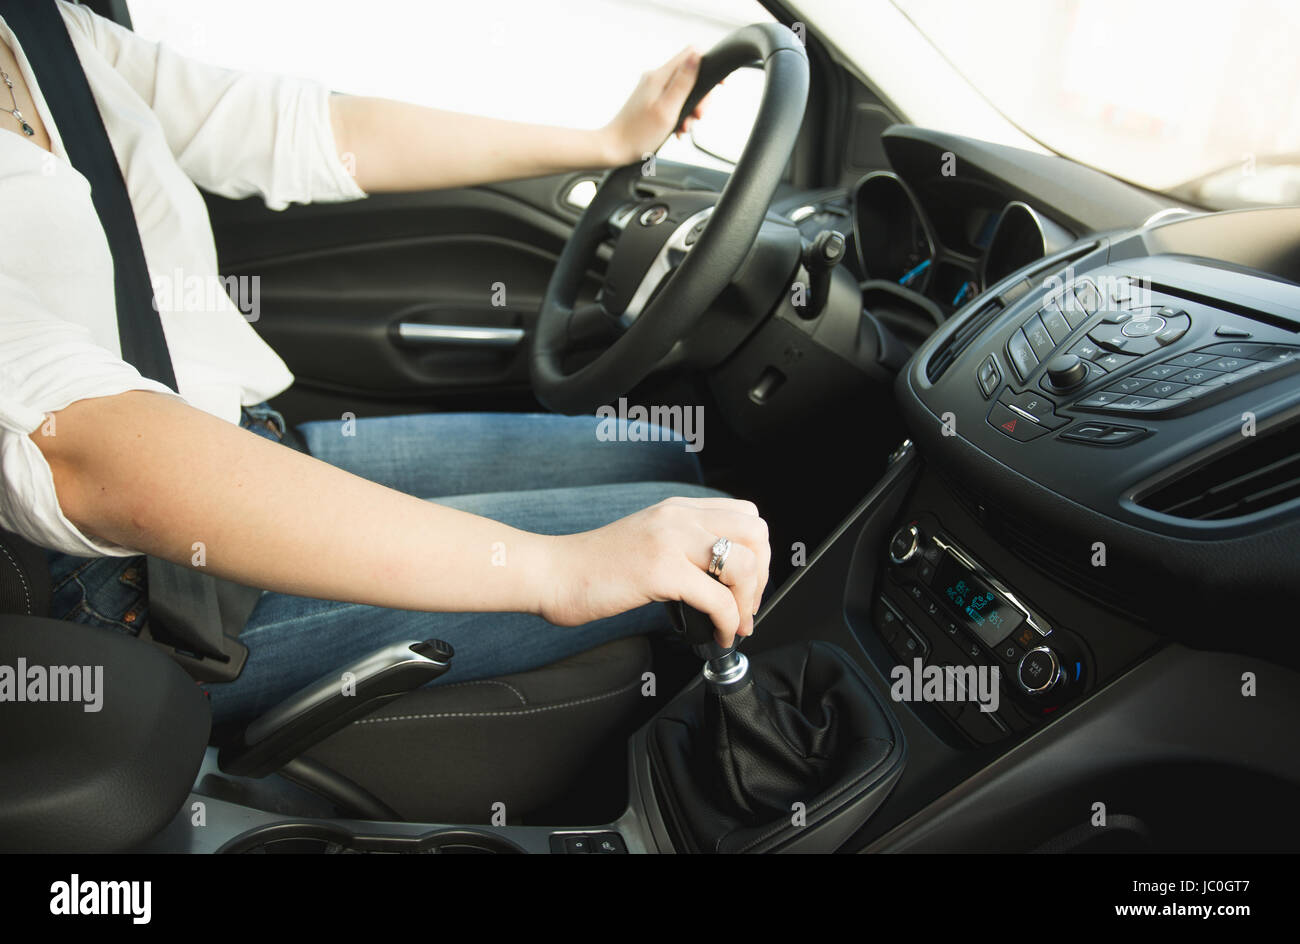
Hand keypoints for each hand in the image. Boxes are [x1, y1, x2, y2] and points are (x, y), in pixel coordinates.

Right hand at [541, 496, 770, 646]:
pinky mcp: (660, 571)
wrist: (554, 573)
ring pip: (744, 564)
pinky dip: (728, 622)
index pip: (746, 516)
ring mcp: (670, 541)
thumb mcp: (648, 540)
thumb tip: (720, 576)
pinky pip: (718, 598)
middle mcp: (678, 517)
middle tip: (746, 605)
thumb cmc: (594, 567)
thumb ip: (682, 545)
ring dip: (748, 601)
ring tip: (735, 623)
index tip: (747, 584)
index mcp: (678, 509)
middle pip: (755, 534)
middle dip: (762, 576)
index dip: (758, 553)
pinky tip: (718, 635)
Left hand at [599, 46, 704, 166]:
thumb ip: (683, 82)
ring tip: (683, 128)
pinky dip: (679, 116)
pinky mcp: (651, 101)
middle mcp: (655, 78)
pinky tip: (676, 131)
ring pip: (683, 91)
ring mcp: (652, 89)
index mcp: (659, 76)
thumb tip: (697, 54)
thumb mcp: (667, 109)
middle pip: (689, 75)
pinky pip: (673, 102)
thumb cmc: (639, 134)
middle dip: (699, 98)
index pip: (691, 54)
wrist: (613, 149)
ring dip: (690, 111)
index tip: (716, 87)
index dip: (708, 66)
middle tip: (697, 117)